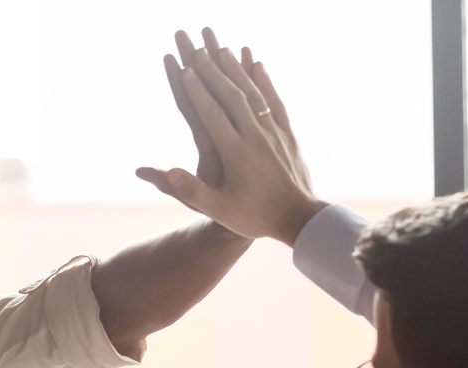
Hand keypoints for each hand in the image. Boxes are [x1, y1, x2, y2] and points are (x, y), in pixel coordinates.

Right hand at [135, 28, 328, 245]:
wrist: (299, 218)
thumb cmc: (255, 216)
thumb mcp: (219, 210)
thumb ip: (192, 190)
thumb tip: (168, 172)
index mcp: (235, 153)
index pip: (212, 114)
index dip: (198, 91)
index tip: (186, 70)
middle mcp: (255, 136)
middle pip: (231, 96)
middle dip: (212, 72)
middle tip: (197, 50)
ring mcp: (273, 132)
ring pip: (252, 93)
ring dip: (235, 70)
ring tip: (221, 49)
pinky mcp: (287, 132)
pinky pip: (274, 100)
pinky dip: (265, 80)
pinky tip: (257, 64)